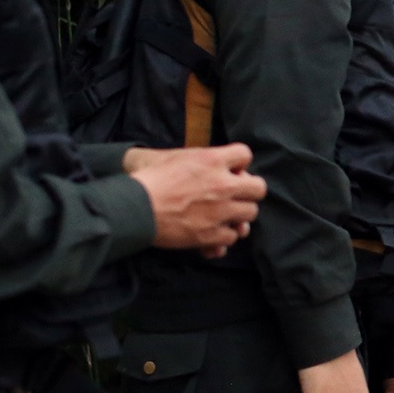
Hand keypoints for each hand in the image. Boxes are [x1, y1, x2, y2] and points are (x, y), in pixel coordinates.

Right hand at [127, 143, 265, 254]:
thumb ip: (202, 160)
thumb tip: (218, 165)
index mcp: (212, 161)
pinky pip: (231, 238)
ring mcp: (220, 212)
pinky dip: (222, 238)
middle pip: (258, 188)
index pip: (245, 154)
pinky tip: (211, 234)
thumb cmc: (149, 178)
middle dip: (248, 192)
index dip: (239, 163)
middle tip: (233, 195)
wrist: (134, 206)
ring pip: (249, 215)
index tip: (229, 171)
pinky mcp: (210, 235)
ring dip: (237, 216)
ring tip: (222, 216)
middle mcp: (222, 186)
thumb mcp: (175, 157)